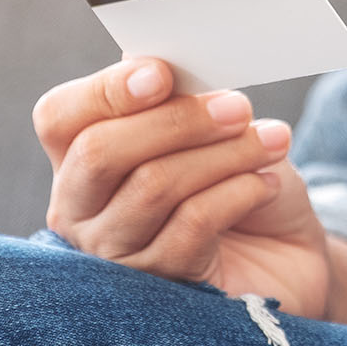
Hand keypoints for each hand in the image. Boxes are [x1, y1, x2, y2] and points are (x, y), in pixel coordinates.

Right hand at [33, 56, 333, 317]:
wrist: (286, 250)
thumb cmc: (238, 176)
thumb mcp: (212, 124)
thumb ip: (179, 91)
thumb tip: (158, 57)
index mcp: (79, 154)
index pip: (60, 117)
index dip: (106, 91)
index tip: (162, 74)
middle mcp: (80, 208)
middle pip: (100, 153)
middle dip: (177, 121)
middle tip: (238, 108)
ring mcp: (114, 253)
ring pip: (153, 188)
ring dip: (223, 155)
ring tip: (271, 141)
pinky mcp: (158, 288)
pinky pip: (190, 227)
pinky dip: (237, 193)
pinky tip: (266, 183)